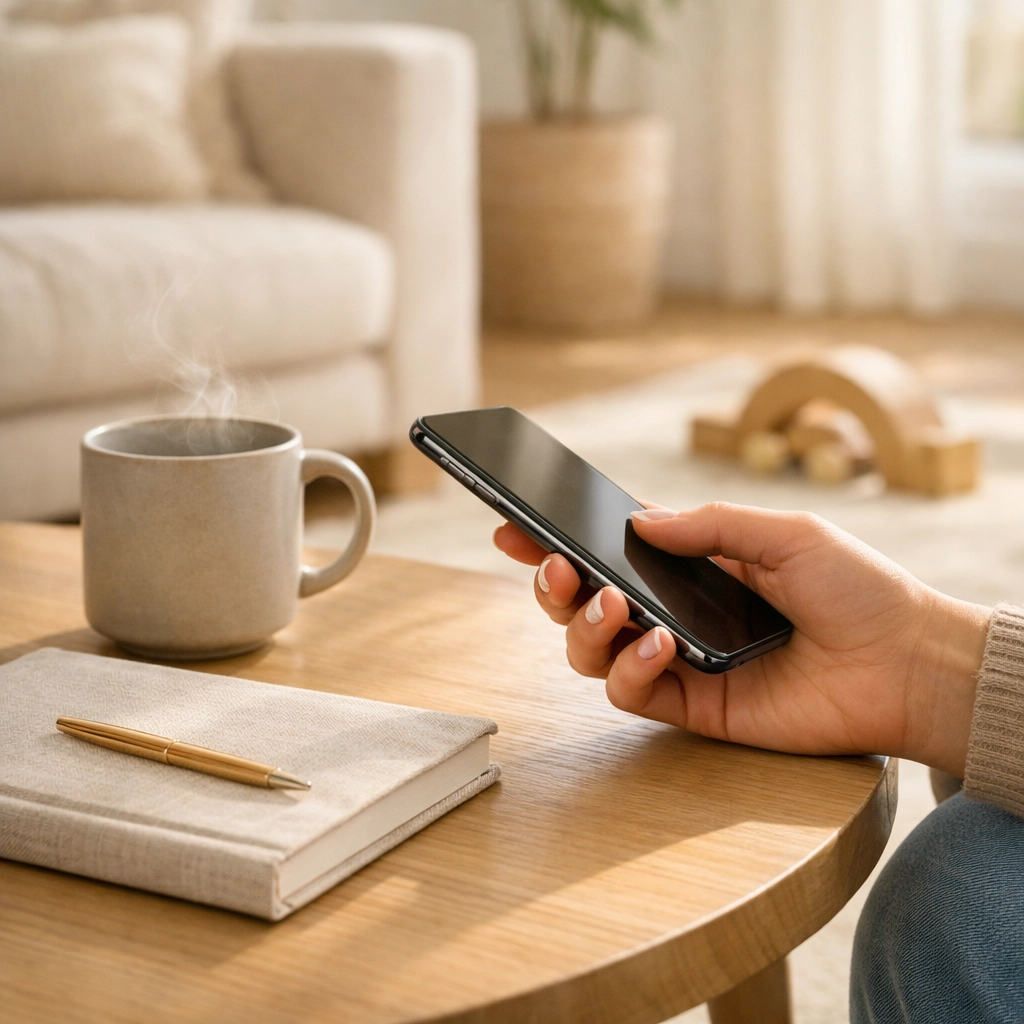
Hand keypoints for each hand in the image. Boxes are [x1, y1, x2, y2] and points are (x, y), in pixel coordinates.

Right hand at [494, 504, 990, 775]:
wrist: (906, 661)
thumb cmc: (855, 588)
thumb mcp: (784, 533)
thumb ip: (709, 524)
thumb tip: (638, 520)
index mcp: (690, 568)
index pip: (607, 553)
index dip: (555, 542)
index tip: (512, 527)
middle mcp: (671, 615)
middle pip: (581, 605)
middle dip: (550, 586)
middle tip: (554, 567)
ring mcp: (678, 664)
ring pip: (589, 652)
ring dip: (584, 626)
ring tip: (615, 604)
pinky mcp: (693, 708)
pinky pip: (630, 693)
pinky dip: (630, 668)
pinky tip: (660, 646)